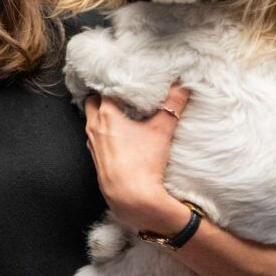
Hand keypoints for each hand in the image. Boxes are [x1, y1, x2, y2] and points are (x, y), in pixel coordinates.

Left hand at [85, 85, 192, 233]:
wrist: (131, 196)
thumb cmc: (143, 162)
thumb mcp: (162, 130)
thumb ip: (173, 105)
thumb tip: (184, 85)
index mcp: (105, 115)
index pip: (104, 88)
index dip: (115, 82)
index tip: (126, 78)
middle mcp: (93, 126)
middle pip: (92, 102)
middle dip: (103, 95)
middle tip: (121, 93)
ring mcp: (91, 143)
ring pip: (91, 120)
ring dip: (102, 113)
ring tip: (121, 111)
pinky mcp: (95, 157)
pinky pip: (95, 137)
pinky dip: (103, 130)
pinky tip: (119, 135)